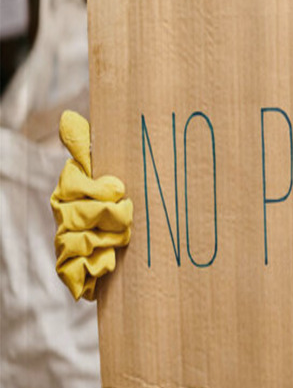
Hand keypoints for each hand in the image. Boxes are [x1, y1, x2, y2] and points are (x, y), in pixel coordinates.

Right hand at [50, 110, 132, 300]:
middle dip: (111, 218)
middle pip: (79, 215)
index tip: (119, 191)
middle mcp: (64, 216)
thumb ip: (88, 146)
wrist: (132, 248)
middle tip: (128, 218)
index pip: (73, 184)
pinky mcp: (73, 270)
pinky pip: (75, 270)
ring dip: (108, 241)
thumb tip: (68, 118)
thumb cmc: (120, 202)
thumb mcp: (109, 172)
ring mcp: (66, 243)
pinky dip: (95, 267)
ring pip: (80, 241)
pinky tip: (109, 263)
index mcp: (70, 191)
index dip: (99, 190)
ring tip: (123, 240)